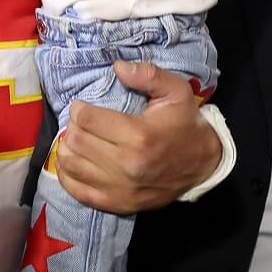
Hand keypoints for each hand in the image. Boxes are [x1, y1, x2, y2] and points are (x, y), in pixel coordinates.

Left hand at [56, 61, 221, 213]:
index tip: (84, 106)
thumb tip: (117, 67)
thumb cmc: (185, 124)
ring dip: (67, 147)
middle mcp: (127, 165)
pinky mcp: (116, 204)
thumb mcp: (176, 91)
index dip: (79, 108)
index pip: (85, 119)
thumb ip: (148, 74)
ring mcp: (120, 188)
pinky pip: (76, 190)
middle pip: (75, 140)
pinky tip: (74, 161)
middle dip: (73, 126)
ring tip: (78, 139)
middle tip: (82, 122)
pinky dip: (67, 174)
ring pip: (69, 163)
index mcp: (139, 136)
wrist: (204, 165)